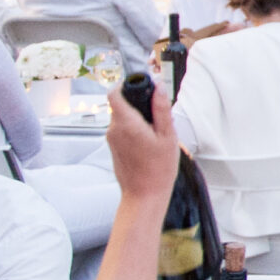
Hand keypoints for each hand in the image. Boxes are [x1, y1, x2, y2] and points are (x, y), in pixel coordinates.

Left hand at [105, 80, 182, 204]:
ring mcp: (111, 139)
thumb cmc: (158, 169)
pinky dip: (134, 128)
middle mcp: (114, 129)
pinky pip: (121, 129)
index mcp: (127, 124)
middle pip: (120, 104)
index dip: (126, 85)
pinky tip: (149, 141)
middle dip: (137, 103)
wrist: (144, 194)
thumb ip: (161, 109)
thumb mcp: (167, 136)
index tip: (141, 86)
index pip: (115, 93)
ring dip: (137, 117)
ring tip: (155, 132)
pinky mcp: (113, 146)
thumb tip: (159, 87)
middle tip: (156, 113)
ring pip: (122, 117)